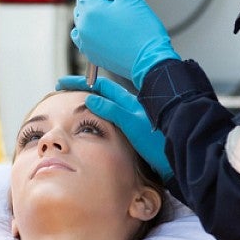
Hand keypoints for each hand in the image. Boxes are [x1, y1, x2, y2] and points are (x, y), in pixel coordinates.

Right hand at [57, 75, 171, 181]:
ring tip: (73, 102)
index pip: (100, 86)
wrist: (177, 156)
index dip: (80, 83)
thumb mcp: (131, 124)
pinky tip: (93, 121)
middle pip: (102, 92)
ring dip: (89, 100)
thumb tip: (90, 98)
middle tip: (63, 89)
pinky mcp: (136, 130)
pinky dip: (97, 114)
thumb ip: (112, 110)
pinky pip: (112, 116)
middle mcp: (131, 107)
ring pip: (107, 104)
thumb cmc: (158, 142)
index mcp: (130, 101)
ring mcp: (134, 118)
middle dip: (82, 89)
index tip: (62, 83)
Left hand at [72, 0, 178, 87]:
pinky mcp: (89, 53)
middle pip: (83, 0)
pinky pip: (83, 34)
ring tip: (117, 19)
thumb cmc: (144, 30)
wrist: (150, 62)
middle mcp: (82, 25)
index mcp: (91, 9)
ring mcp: (84, 41)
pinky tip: (110, 31)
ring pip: (83, 17)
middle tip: (120, 5)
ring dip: (95, 13)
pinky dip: (92, 29)